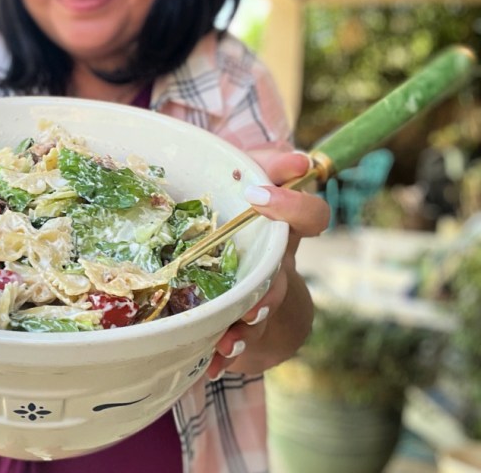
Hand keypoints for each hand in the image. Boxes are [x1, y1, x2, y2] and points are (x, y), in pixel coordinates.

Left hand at [206, 150, 328, 379]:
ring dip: (244, 330)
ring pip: (259, 319)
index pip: (312, 216)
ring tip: (228, 340)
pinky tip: (210, 363)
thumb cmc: (240, 225)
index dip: (293, 207)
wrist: (240, 287)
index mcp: (282, 234)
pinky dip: (221, 356)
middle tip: (253, 299)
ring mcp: (261, 303)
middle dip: (267, 292)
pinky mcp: (240, 331)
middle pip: (281, 281)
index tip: (257, 197)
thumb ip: (263, 166)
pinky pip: (233, 347)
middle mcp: (277, 270)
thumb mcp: (248, 188)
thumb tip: (297, 159)